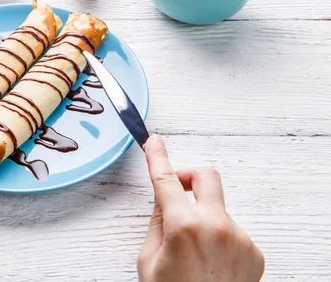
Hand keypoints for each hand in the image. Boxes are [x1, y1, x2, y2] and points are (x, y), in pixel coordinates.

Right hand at [138, 135, 263, 281]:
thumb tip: (163, 200)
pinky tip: (211, 262)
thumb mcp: (149, 261)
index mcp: (182, 226)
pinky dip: (219, 238)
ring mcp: (239, 237)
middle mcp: (215, 225)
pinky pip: (232, 230)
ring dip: (203, 217)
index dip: (157, 156)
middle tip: (179, 189)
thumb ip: (157, 224)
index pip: (166, 179)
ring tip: (194, 251)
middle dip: (191, 176)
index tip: (154, 141)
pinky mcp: (254, 251)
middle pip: (207, 176)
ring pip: (218, 208)